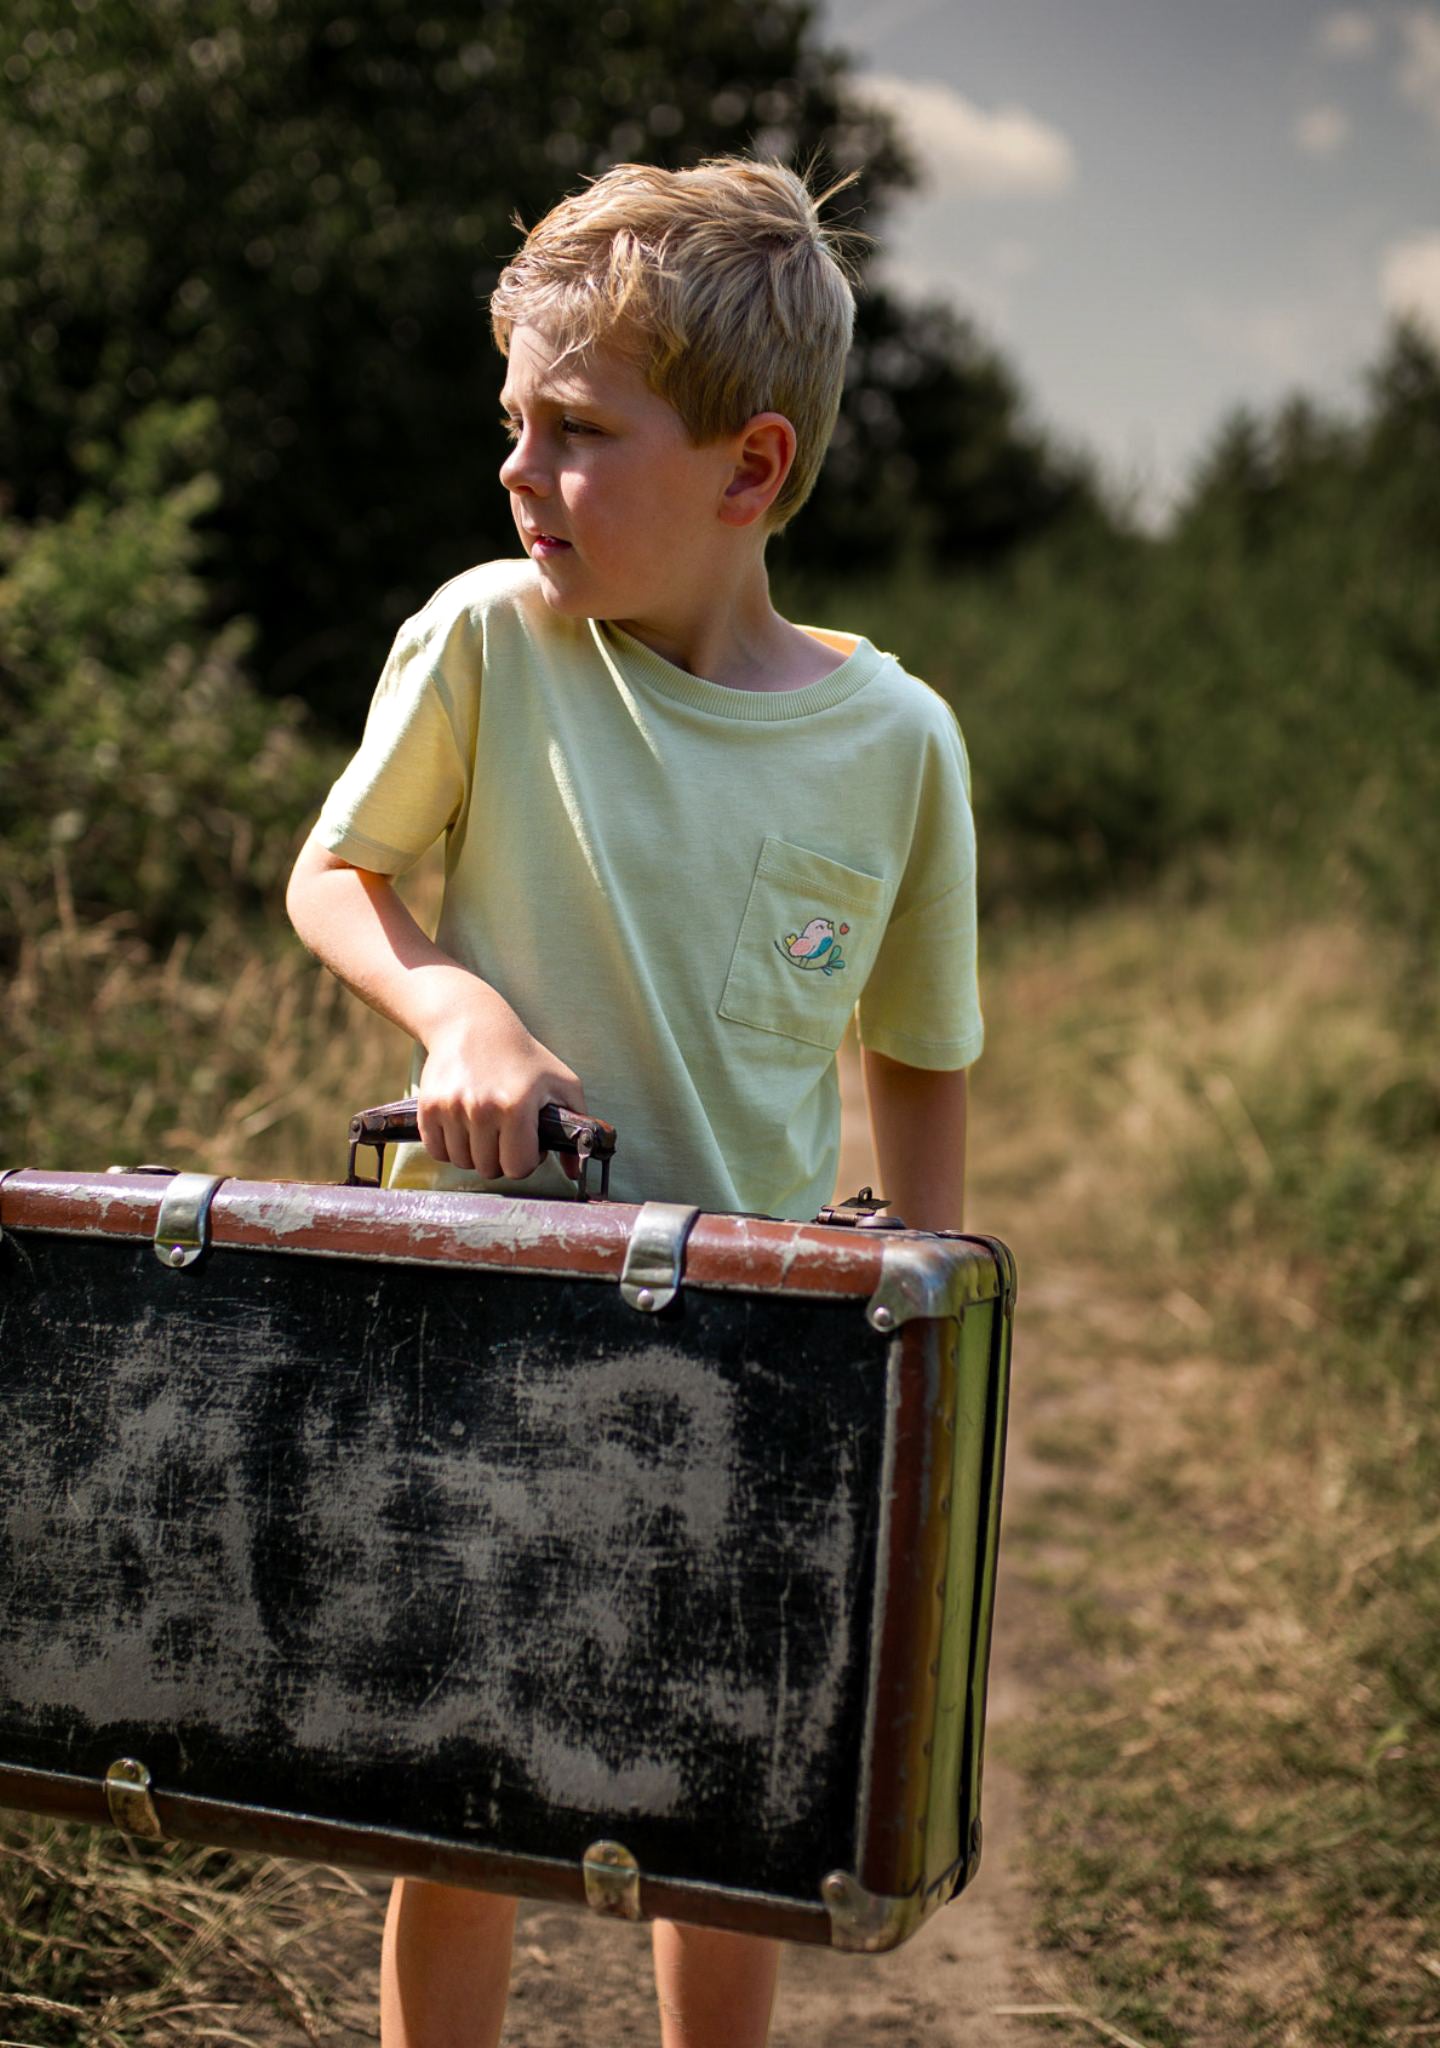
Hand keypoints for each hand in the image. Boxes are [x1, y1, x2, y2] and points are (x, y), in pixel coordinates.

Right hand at [416, 985, 585, 1180]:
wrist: (474, 1025)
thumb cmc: (524, 1057)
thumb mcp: (562, 1084)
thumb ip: (575, 1128)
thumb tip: (574, 1172)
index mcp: (516, 1106)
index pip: (518, 1167)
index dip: (527, 1159)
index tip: (527, 1141)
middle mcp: (481, 1108)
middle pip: (488, 1169)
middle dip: (500, 1157)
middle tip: (505, 1134)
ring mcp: (451, 1107)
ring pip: (461, 1162)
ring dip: (474, 1152)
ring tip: (485, 1128)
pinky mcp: (428, 1107)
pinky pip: (437, 1151)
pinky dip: (449, 1146)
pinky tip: (463, 1127)